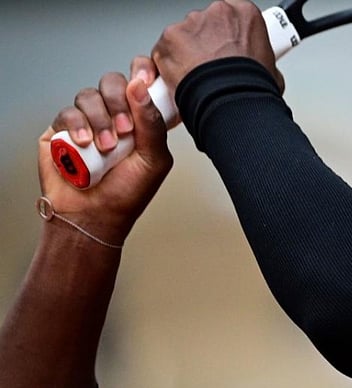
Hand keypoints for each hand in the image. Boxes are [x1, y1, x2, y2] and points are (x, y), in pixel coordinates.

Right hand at [39, 56, 173, 244]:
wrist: (95, 216)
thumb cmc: (128, 193)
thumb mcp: (154, 159)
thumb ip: (152, 123)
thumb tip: (139, 85)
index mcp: (140, 118)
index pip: (140, 81)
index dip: (142, 72)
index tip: (144, 80)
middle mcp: (113, 115)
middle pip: (112, 82)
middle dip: (119, 102)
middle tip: (125, 130)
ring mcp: (87, 121)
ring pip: (89, 96)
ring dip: (99, 119)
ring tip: (105, 147)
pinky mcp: (62, 130)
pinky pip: (67, 112)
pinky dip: (77, 125)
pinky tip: (84, 144)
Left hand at [152, 0, 283, 93]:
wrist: (232, 102)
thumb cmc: (251, 88)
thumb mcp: (271, 71)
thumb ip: (261, 61)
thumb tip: (261, 73)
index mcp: (244, 13)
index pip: (232, 17)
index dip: (229, 36)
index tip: (229, 49)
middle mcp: (217, 12)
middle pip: (206, 25)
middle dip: (207, 45)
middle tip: (213, 69)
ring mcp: (191, 24)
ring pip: (183, 36)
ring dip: (187, 54)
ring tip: (198, 79)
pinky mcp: (169, 38)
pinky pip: (164, 51)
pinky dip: (169, 65)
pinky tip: (181, 81)